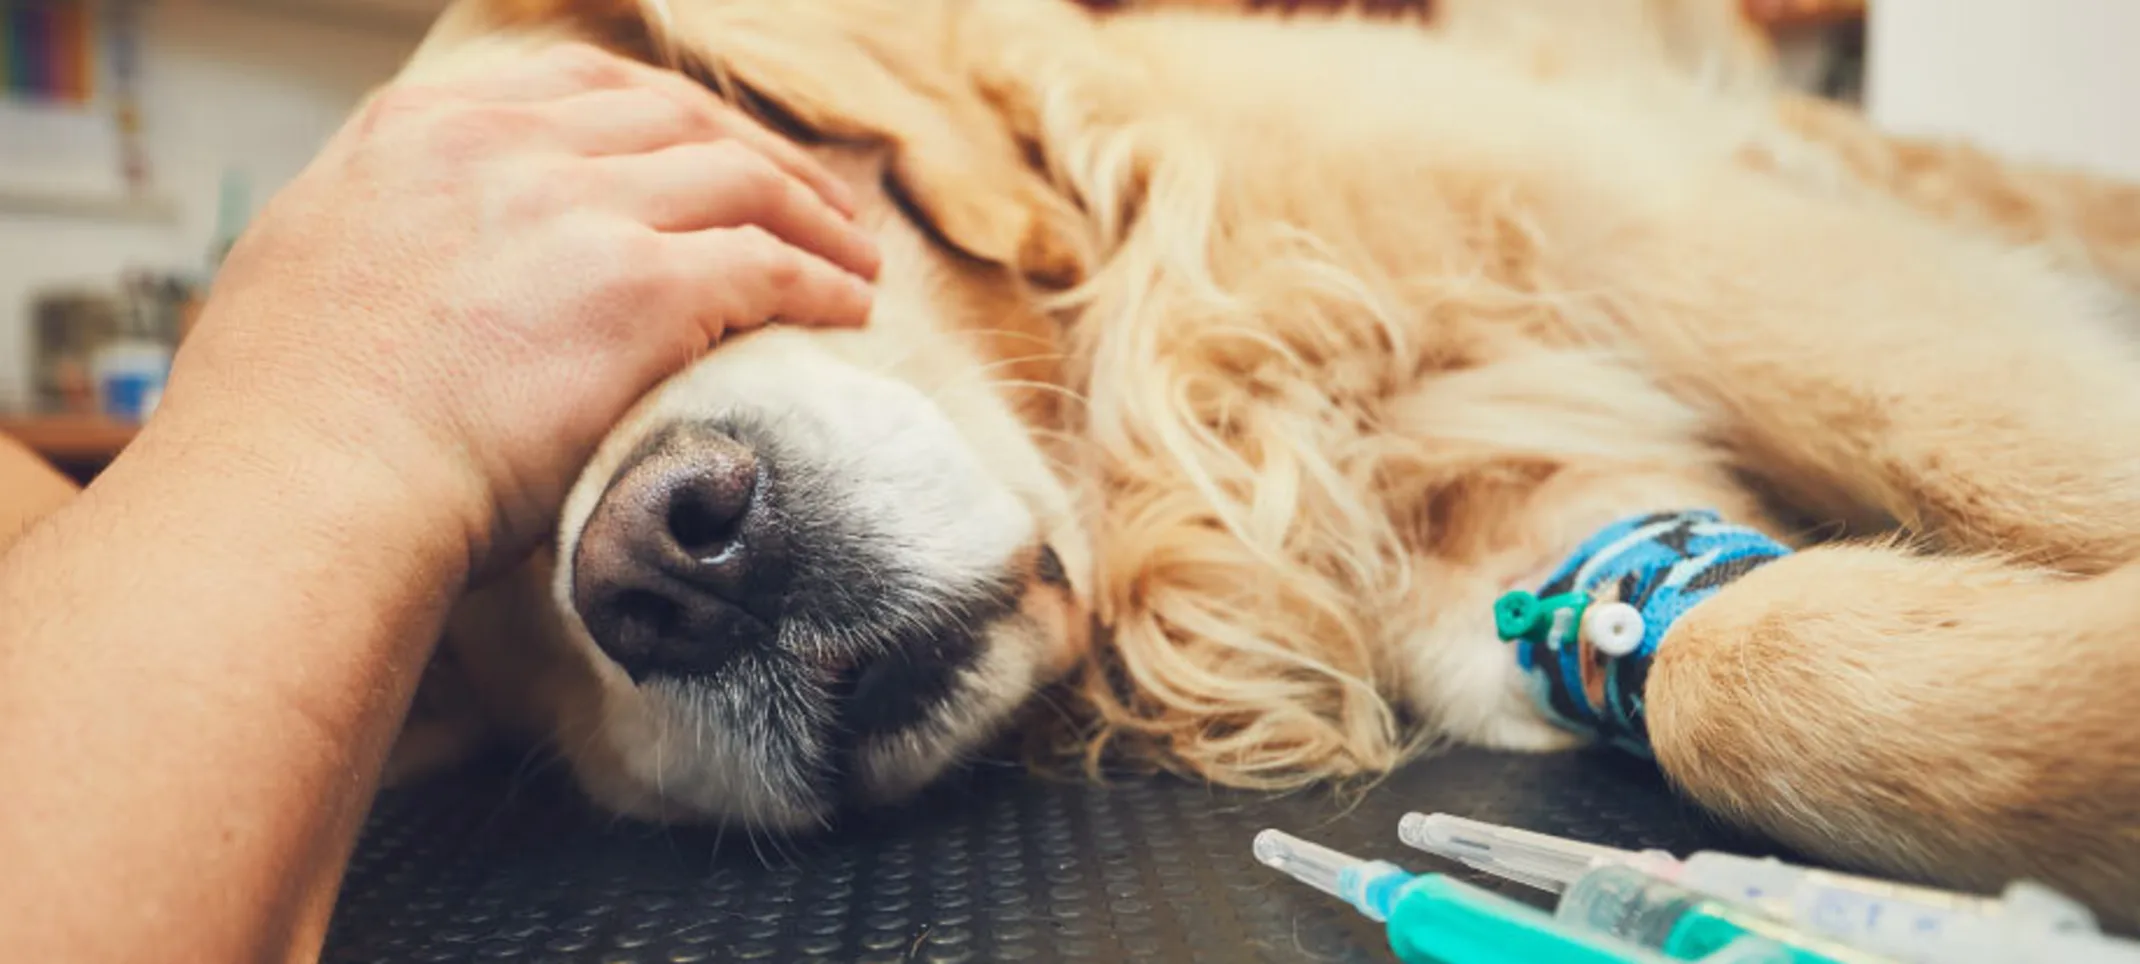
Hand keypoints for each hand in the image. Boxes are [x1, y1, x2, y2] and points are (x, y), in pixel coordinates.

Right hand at [162, 42, 878, 578]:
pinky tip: (848, 308)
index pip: (577, 85)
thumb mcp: (308, 268)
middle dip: (760, 157)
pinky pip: (767, 266)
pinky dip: (820, 282)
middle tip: (813, 202)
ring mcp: (578, 208)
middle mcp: (504, 146)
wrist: (301, 487)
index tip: (711, 150)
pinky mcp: (642, 286)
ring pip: (738, 180)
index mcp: (420, 130)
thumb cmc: (284, 426)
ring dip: (812, 217)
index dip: (665, 117)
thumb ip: (388, 236)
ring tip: (855, 258)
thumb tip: (424, 269)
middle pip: (675, 119)